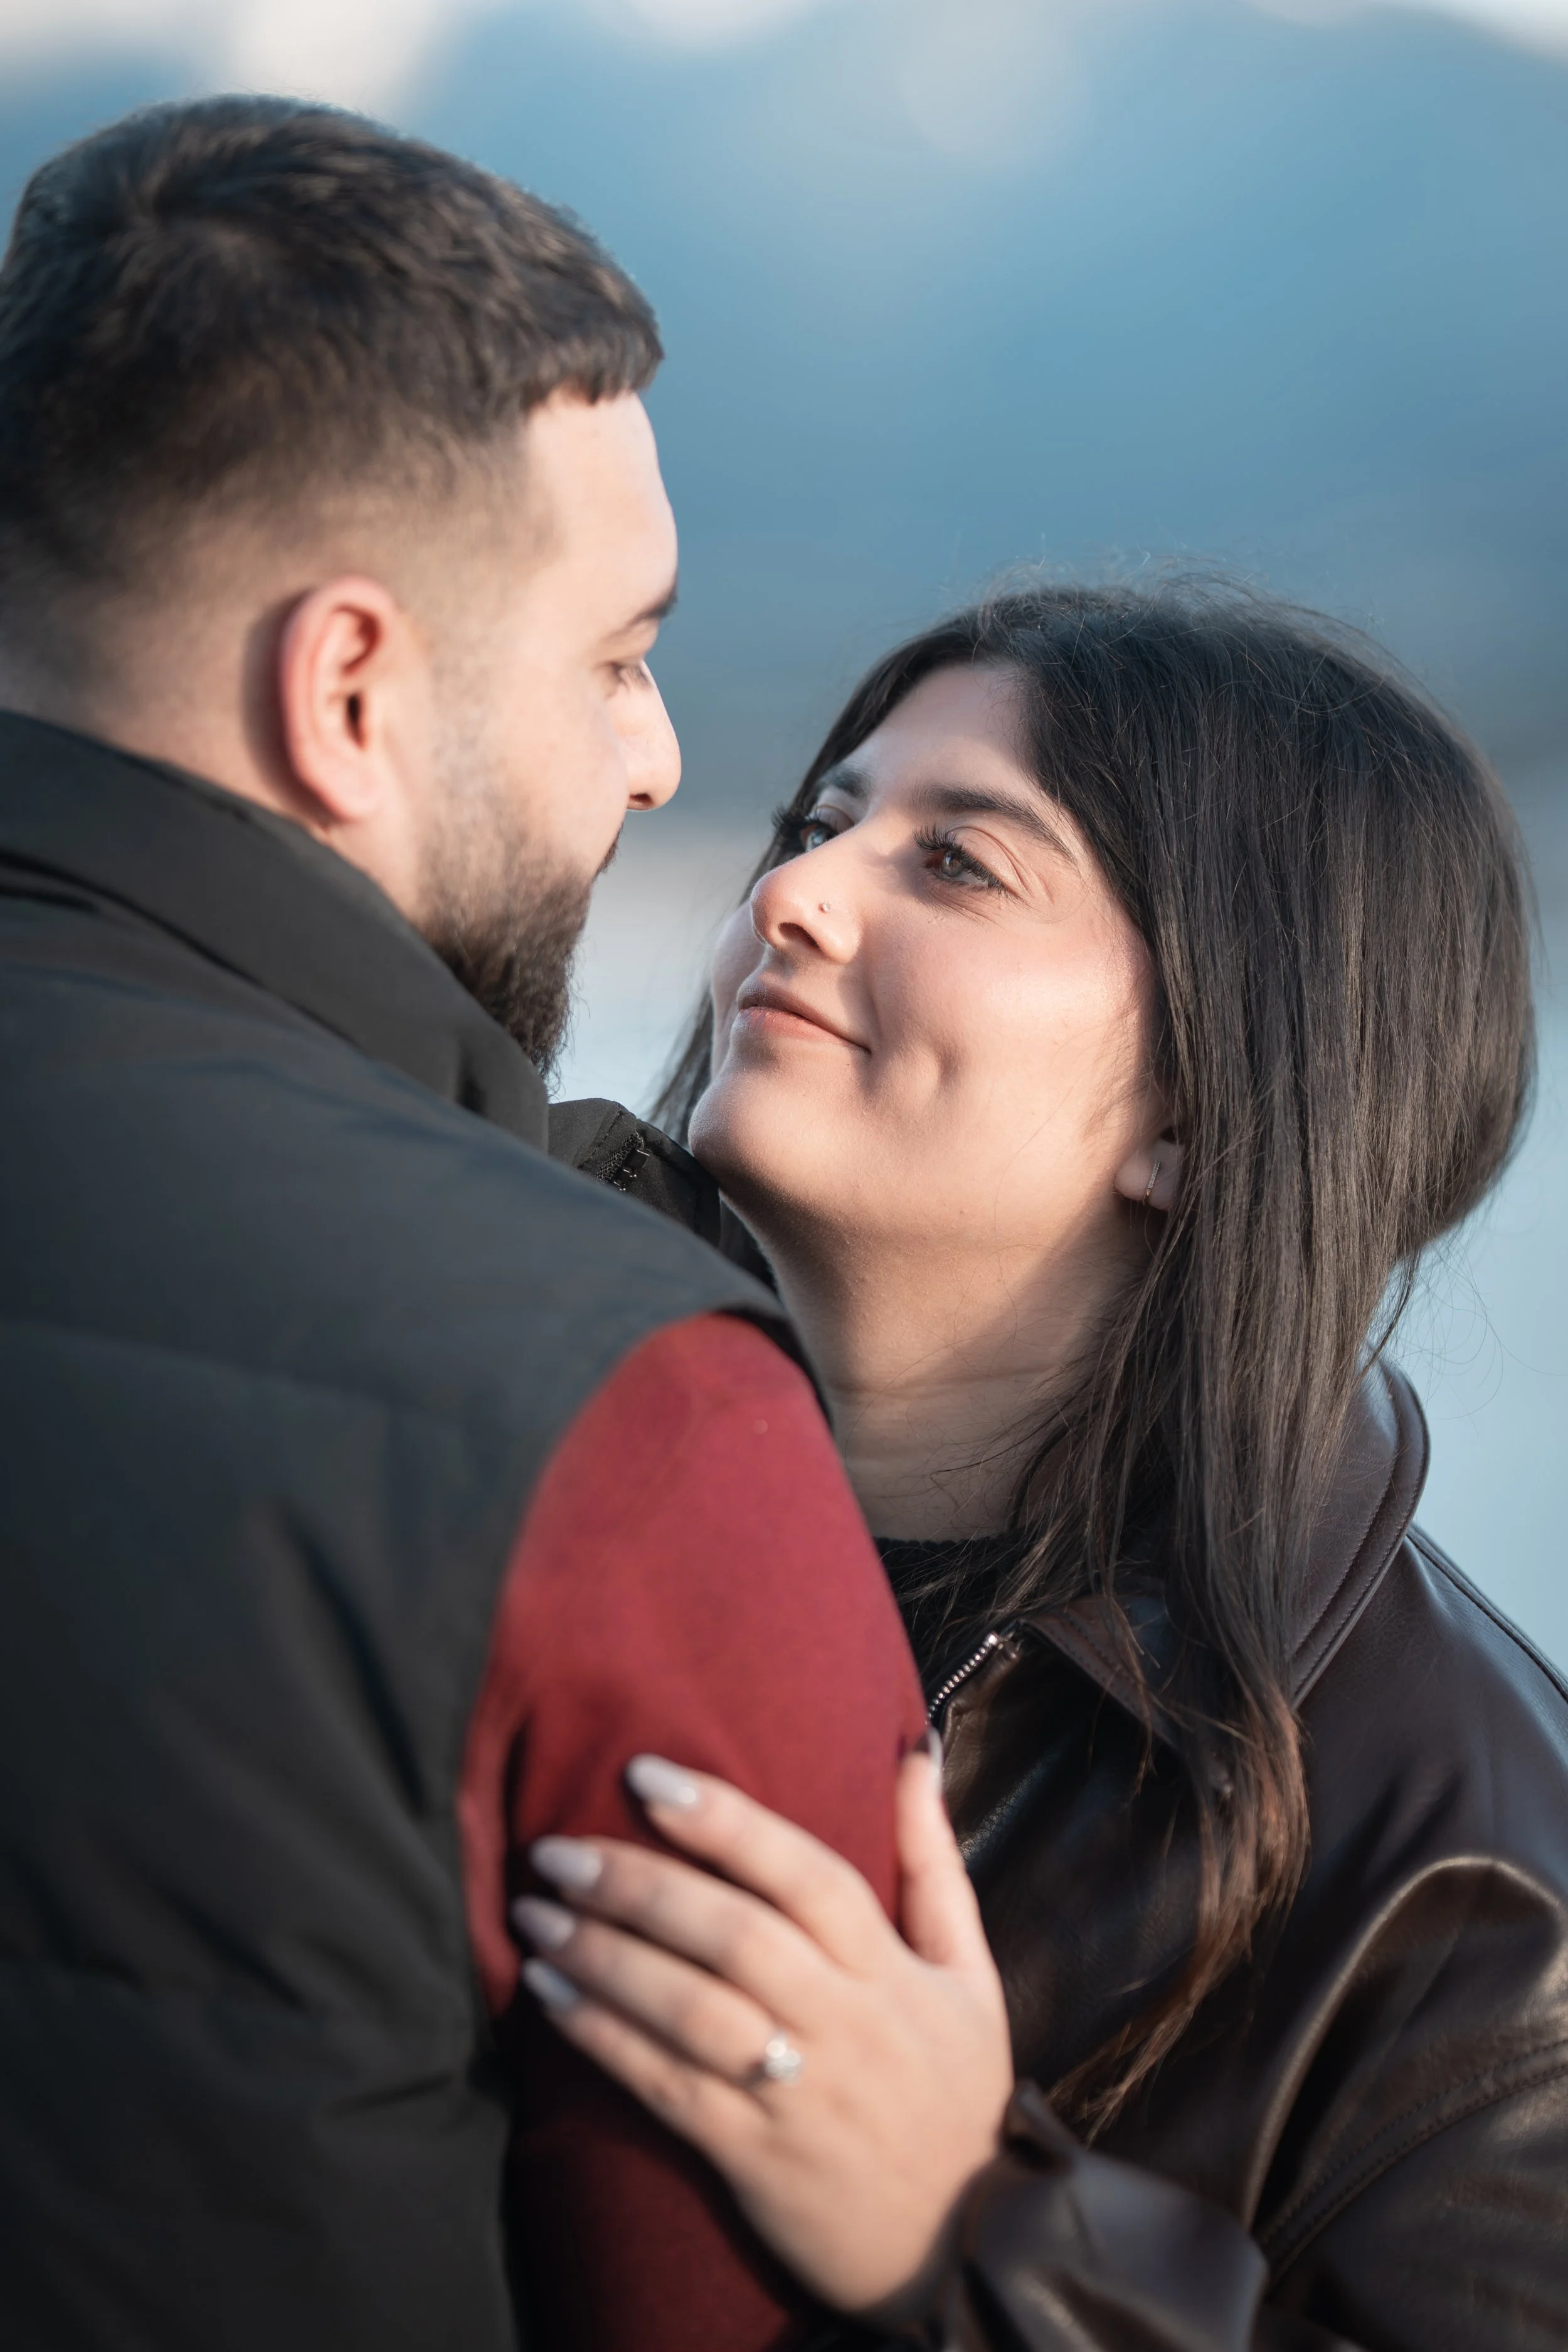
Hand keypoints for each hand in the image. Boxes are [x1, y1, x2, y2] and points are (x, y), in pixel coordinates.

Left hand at [513, 1742, 1013, 2321]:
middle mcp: (844, 2024)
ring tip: (535, 1914)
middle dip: (639, 1884)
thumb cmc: (954, 2095)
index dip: (727, 1820)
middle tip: (557, 1848)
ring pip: (692, 2011)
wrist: (961, 2248)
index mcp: (890, 1972)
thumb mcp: (969, 1976)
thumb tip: (911, 1754)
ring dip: (604, 1958)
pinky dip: (605, 2039)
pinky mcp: (753, 2157)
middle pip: (736, 1936)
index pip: (808, 1875)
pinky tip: (549, 1997)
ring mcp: (796, 2094)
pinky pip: (667, 2089)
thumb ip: (933, 1862)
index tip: (645, 1775)